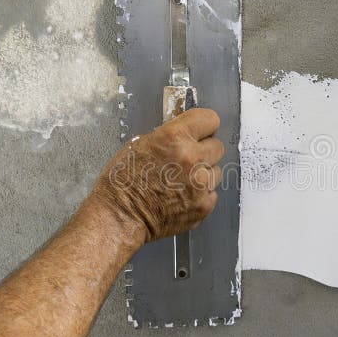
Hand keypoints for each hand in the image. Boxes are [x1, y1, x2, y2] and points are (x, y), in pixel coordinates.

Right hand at [91, 108, 223, 242]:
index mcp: (174, 137)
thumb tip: (186, 134)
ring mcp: (200, 184)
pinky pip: (212, 193)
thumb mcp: (139, 144)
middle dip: (204, 151)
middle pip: (217, 146)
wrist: (120, 217)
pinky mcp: (204, 205)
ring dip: (203, 174)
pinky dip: (201, 194)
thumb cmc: (122, 181)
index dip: (204, 126)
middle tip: (186, 161)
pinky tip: (181, 196)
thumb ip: (169, 136)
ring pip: (216, 171)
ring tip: (181, 181)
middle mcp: (191, 158)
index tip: (200, 132)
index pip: (210, 119)